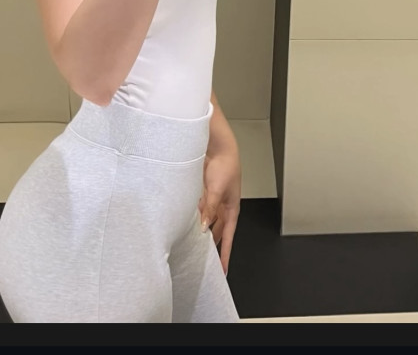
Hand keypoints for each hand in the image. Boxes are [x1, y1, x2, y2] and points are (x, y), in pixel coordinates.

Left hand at [198, 144, 240, 275]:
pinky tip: (185, 224)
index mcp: (232, 209)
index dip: (225, 254)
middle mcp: (222, 207)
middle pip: (217, 232)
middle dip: (211, 245)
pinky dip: (194, 217)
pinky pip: (199, 210)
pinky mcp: (203, 194)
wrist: (218, 147)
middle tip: (203, 260)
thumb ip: (209, 210)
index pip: (228, 238)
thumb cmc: (226, 166)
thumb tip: (204, 227)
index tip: (223, 270)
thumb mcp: (217, 191)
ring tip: (191, 244)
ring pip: (207, 222)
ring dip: (200, 230)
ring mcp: (213, 201)